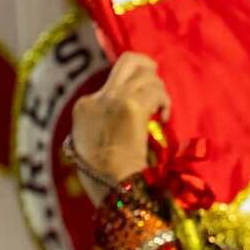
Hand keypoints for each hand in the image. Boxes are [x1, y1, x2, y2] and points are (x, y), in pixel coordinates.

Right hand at [71, 52, 170, 198]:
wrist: (111, 187)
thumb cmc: (105, 179)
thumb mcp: (91, 147)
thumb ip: (102, 126)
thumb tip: (119, 120)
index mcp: (84, 107)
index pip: (111, 82)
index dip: (132, 89)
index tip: (144, 105)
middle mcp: (98, 98)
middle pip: (128, 61)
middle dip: (148, 67)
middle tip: (158, 84)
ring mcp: (114, 99)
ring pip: (146, 75)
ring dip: (159, 91)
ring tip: (162, 112)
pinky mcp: (132, 107)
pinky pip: (155, 91)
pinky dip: (164, 102)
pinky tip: (165, 118)